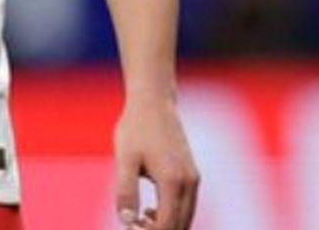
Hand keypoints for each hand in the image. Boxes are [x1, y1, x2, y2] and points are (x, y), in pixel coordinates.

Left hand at [113, 94, 198, 228]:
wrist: (153, 102)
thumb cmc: (136, 128)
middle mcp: (189, 182)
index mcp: (173, 182)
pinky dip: (172, 216)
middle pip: (180, 226)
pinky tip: (150, 210)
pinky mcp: (191, 174)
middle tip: (132, 226)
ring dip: (166, 226)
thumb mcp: (125, 159)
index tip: (128, 227)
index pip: (166, 225)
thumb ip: (125, 191)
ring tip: (140, 219)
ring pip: (186, 218)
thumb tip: (126, 221)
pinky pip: (187, 206)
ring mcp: (193, 178)